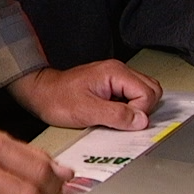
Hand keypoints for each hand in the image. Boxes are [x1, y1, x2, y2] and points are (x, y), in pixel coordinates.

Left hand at [8, 63, 161, 130]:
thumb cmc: (57, 99)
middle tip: (122, 120)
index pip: (148, 93)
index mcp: (115, 73)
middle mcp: (119, 71)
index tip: (123, 121)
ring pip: (145, 93)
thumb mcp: (86, 111)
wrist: (41, 93)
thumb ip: (116, 115)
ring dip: (137, 109)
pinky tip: (113, 114)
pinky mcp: (112, 85)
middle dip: (143, 109)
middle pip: (152, 90)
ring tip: (117, 117)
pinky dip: (129, 108)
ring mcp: (116, 77)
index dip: (140, 112)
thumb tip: (141, 120)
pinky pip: (132, 96)